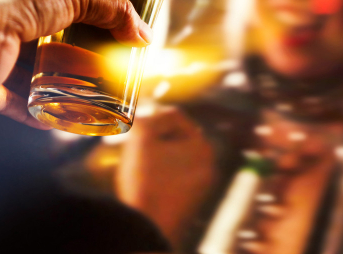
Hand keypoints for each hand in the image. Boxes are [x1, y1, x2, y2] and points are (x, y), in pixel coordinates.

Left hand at [0, 0, 150, 127]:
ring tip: (96, 105)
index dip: (95, 25)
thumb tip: (144, 36)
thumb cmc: (15, 0)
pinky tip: (66, 123)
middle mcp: (12, 25)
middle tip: (114, 77)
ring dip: (63, 92)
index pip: (69, 10)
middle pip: (55, 48)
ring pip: (37, 80)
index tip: (121, 42)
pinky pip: (16, 105)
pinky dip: (39, 115)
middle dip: (83, 63)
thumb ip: (113, 10)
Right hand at [117, 107, 215, 245]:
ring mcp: (199, 186)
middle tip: (134, 144)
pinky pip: (172, 178)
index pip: (174, 116)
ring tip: (136, 164)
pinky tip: (143, 182)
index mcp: (202, 147)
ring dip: (153, 156)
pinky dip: (157, 175)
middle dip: (153, 137)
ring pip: (173, 158)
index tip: (134, 128)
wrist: (148, 228)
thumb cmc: (146, 181)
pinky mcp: (188, 202)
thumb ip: (143, 117)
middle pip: (175, 137)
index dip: (150, 117)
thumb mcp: (140, 138)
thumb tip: (140, 114)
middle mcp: (207, 165)